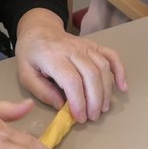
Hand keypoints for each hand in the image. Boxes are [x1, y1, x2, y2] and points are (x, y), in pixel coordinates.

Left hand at [14, 8, 127, 123]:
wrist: (39, 30)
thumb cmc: (31, 55)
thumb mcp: (25, 75)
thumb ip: (42, 92)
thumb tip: (61, 106)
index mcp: (53, 57)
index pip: (72, 80)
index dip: (79, 101)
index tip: (79, 117)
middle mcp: (72, 49)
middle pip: (91, 75)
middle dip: (95, 100)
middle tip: (92, 117)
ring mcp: (85, 46)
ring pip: (103, 67)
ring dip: (106, 91)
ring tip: (102, 109)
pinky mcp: (94, 45)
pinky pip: (112, 55)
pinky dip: (120, 71)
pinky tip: (122, 87)